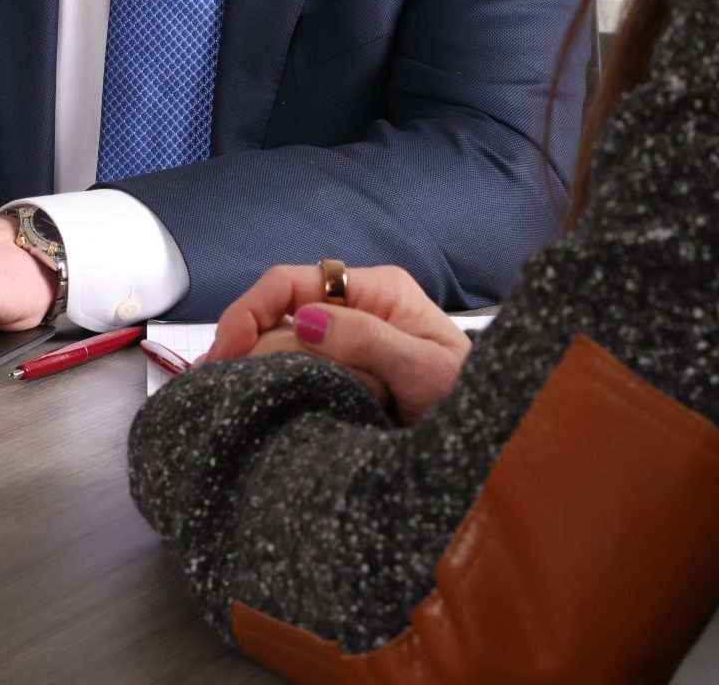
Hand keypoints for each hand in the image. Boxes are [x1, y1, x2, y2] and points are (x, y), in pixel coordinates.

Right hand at [207, 263, 472, 425]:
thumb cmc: (469, 397)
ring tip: (234, 397)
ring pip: (281, 343)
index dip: (252, 308)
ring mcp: (347, 339)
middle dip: (248, 345)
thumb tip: (306, 321)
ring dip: (258, 368)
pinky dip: (271, 383)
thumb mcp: (428, 370)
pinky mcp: (341, 372)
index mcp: (379, 291)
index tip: (229, 346)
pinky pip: (294, 370)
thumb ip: (370, 342)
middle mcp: (358, 307)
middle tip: (225, 387)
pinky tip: (255, 402)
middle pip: (279, 313)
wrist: (492, 438)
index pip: (295, 280)